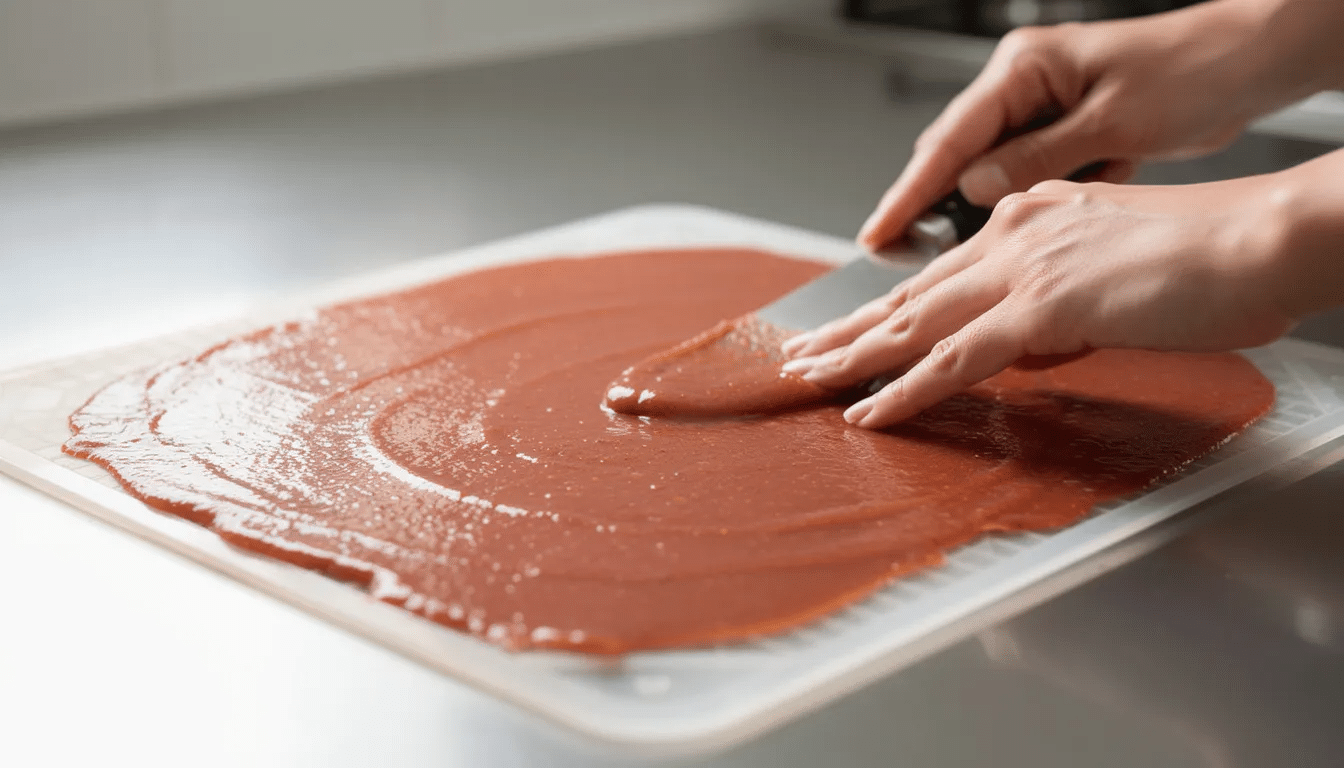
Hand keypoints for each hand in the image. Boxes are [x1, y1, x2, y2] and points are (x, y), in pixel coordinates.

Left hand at [782, 176, 1298, 428]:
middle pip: (911, 294)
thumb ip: (1060, 309)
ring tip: (806, 382)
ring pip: (915, 322)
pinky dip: (905, 390)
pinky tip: (868, 411)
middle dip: (849, 329)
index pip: (941, 273)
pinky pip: (954, 359)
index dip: (888, 305)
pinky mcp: (1043, 307)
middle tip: (800, 355)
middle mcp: (1015, 236)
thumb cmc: (1210, 259)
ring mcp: (1024, 270)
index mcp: (1032, 219)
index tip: (849, 327)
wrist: (1261, 241)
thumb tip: (1027, 348)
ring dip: (854, 357)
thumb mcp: (1115, 278)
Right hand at [857, 0, 1328, 251]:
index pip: (949, 138)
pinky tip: (993, 241)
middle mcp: (1024, 87)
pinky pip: (1021, 177)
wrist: (1248, 62)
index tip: (878, 233)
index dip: (908, 192)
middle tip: (892, 255)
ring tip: (933, 258)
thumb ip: (1038, 157)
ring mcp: (1043, 111)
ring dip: (967, 214)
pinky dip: (1010, 210)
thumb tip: (971, 189)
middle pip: (955, 155)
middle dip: (924, 207)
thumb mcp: (1111, 123)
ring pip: (986, 171)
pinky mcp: (1065, 135)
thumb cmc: (1192, 73)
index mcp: (1024, 69)